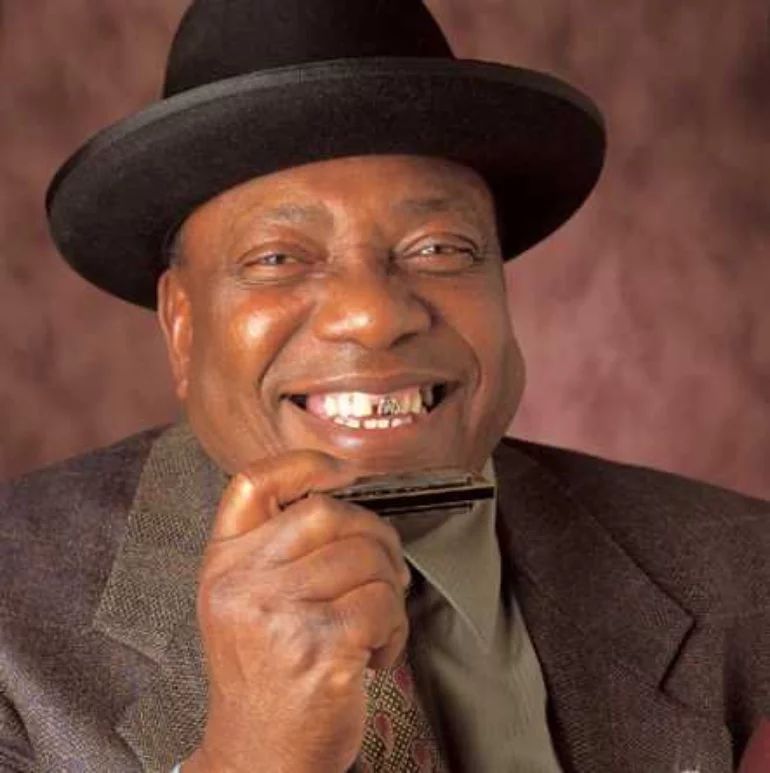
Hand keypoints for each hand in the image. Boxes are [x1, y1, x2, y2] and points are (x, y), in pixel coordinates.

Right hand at [181, 450, 411, 772]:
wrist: (257, 759)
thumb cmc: (264, 675)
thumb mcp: (245, 603)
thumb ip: (278, 550)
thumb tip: (348, 501)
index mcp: (223, 564)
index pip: (252, 484)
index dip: (303, 463)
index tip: (343, 471)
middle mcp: (243, 582)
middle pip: (329, 514)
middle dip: (375, 536)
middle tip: (386, 572)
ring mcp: (278, 613)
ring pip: (367, 558)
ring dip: (390, 590)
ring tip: (375, 625)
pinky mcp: (320, 647)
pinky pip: (384, 605)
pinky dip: (396, 628)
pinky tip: (376, 654)